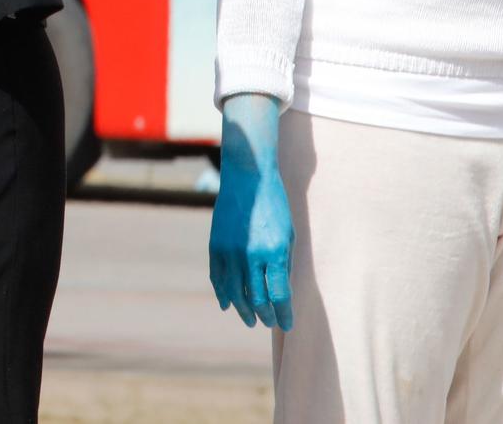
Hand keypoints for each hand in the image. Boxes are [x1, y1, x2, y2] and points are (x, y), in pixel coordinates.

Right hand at [208, 93, 294, 330]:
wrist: (248, 177)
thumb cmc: (274, 205)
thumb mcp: (287, 234)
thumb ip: (282, 263)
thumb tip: (279, 292)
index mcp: (274, 253)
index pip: (279, 296)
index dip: (284, 314)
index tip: (287, 324)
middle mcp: (251, 255)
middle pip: (257, 299)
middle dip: (265, 315)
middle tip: (269, 322)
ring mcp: (230, 251)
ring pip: (235, 293)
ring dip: (243, 310)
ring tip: (250, 320)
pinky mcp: (216, 245)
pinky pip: (218, 277)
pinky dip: (222, 293)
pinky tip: (227, 304)